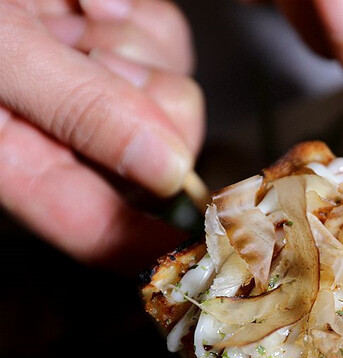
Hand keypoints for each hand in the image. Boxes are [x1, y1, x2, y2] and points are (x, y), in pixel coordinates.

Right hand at [0, 0, 203, 272]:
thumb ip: (76, 107)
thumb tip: (167, 169)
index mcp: (22, 163)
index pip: (102, 230)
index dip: (158, 241)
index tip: (211, 238)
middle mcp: (65, 136)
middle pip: (164, 156)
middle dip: (143, 101)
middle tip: (87, 51)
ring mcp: (95, 89)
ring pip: (173, 95)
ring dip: (133, 48)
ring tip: (67, 18)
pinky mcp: (114, 43)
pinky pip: (167, 42)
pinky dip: (135, 15)